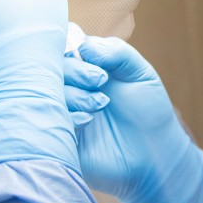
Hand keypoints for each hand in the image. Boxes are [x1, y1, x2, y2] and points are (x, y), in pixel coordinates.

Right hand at [62, 36, 191, 202]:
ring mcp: (61, 113)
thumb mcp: (139, 73)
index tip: (100, 68)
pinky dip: (67, 116)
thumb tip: (84, 47)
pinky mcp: (58, 138)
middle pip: (49, 70)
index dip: (74, 53)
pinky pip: (48, 122)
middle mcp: (67, 89)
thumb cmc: (149, 111)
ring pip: (46, 95)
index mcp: (82, 70)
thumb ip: (116, 52)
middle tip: (101, 81)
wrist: (155, 155)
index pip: (61, 51)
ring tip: (101, 104)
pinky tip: (88, 120)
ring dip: (74, 95)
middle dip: (76, 72)